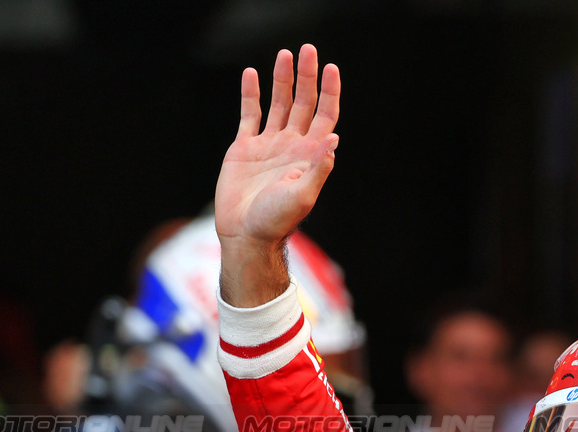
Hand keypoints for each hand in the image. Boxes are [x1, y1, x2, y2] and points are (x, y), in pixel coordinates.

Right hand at [215, 46, 339, 306]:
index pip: (324, 115)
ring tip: (284, 55)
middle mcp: (292, 145)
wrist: (246, 234)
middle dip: (306, 77)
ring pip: (278, 104)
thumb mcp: (303, 195)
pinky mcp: (245, 148)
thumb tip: (333, 138)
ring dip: (282, 80)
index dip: (329, 92)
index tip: (331, 68)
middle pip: (303, 103)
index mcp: (310, 154)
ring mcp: (268, 145)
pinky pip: (249, 114)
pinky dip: (251, 94)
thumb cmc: (277, 220)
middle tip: (308, 50)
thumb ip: (319, 167)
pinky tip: (251, 74)